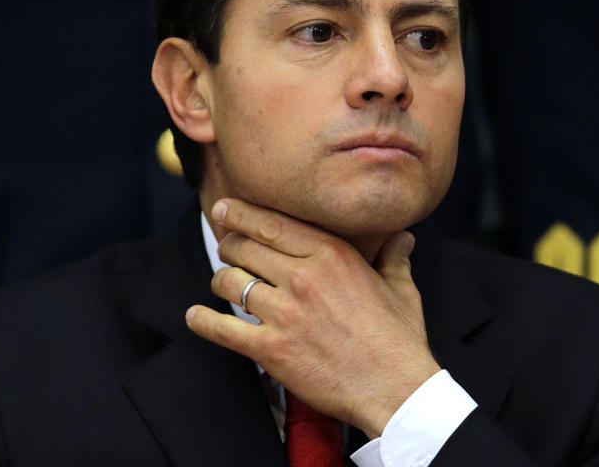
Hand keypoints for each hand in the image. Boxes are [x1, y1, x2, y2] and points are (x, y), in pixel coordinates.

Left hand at [184, 197, 440, 437]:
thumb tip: (403, 236)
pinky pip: (223, 329)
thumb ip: (393, 257)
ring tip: (222, 283)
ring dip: (220, 280)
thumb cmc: (400, 339)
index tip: (225, 209)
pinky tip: (195, 316)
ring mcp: (285, 313)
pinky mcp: (271, 349)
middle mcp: (304, 277)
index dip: (242, 214)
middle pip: (246, 247)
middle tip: (225, 247)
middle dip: (229, 244)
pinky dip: (203, 321)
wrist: (396, 389)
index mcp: (332, 254)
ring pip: (230, 282)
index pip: (273, 224)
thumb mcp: (401, 289)